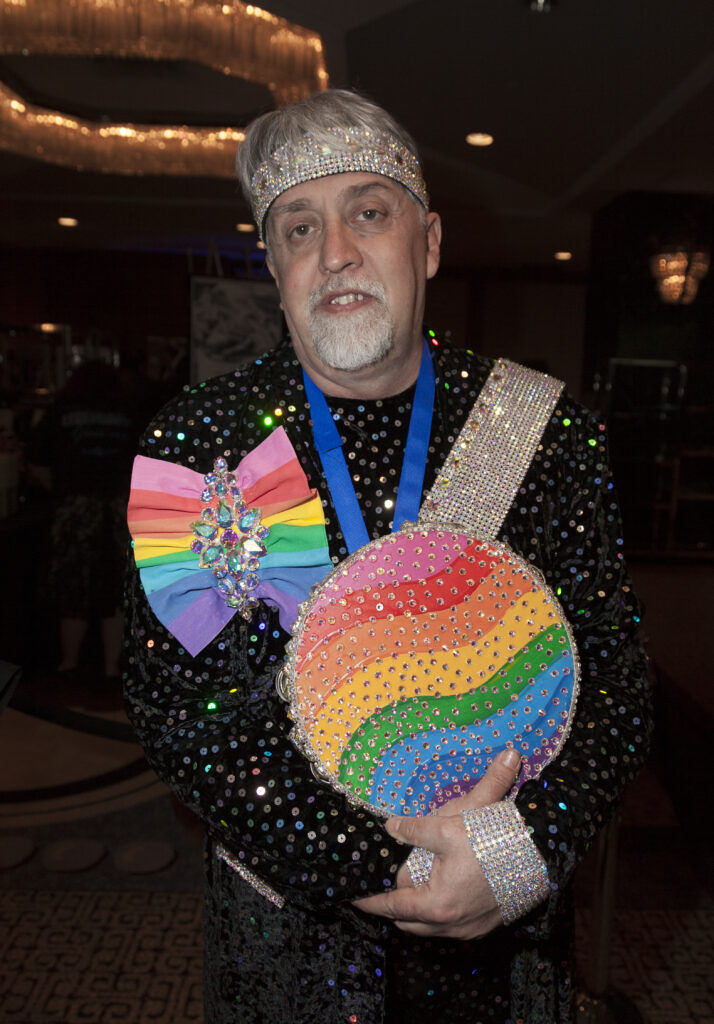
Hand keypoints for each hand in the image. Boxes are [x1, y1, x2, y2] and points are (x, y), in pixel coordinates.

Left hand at [353, 748, 520, 938]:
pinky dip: (442, 910)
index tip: (355, 900)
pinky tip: (447, 886)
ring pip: (433, 925)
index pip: (394, 906)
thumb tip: (391, 826)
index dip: (372, 901)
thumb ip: (413, 828)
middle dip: (398, 903)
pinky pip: (453, 924)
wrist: (541, 850)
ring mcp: (472, 928)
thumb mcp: (446, 826)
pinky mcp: (488, 923)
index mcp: (437, 905)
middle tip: (392, 880)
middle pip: (411, 921)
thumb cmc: (492, 839)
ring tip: (418, 880)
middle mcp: (453, 925)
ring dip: (421, 907)